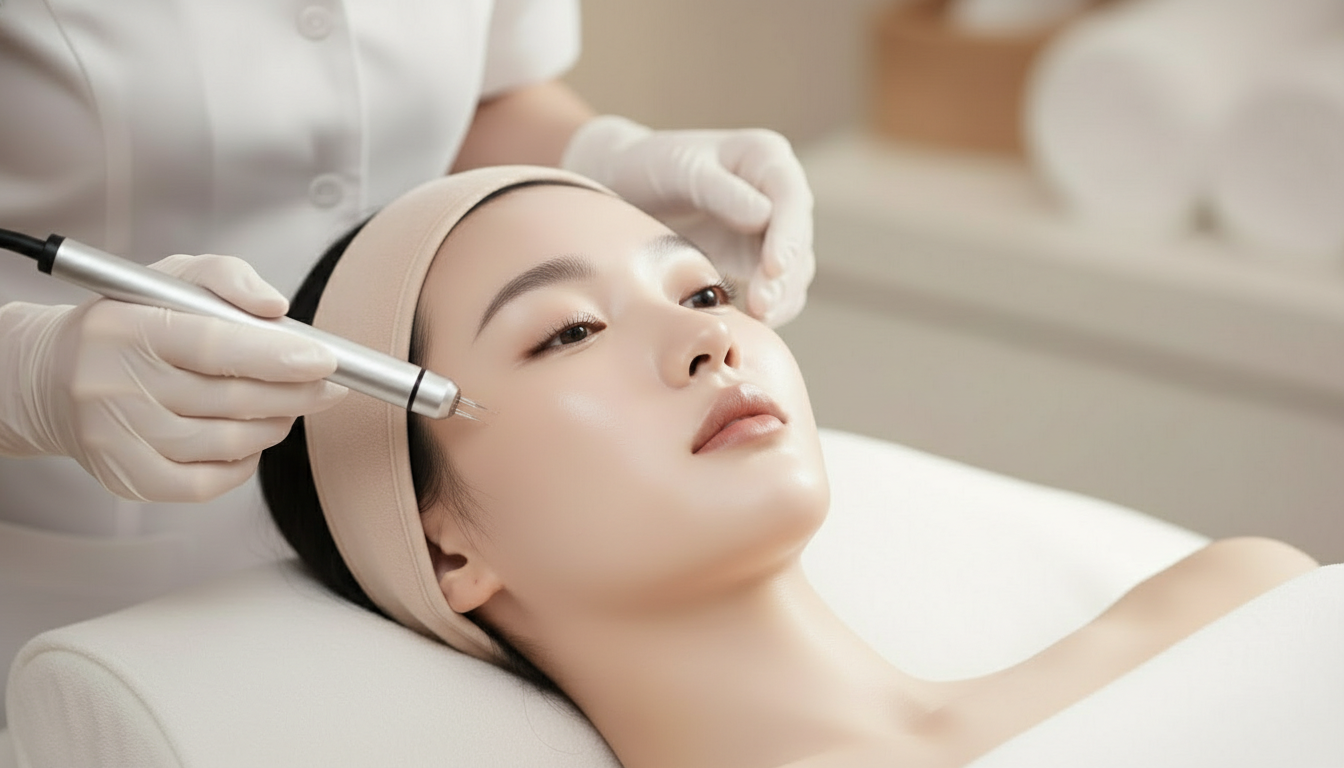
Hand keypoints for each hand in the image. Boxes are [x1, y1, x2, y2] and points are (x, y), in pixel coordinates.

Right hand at [9, 254, 345, 501]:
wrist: (53, 378)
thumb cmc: (128, 323)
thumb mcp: (171, 279)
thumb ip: (227, 278)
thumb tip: (276, 308)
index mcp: (127, 328)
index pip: (215, 345)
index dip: (278, 355)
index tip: (326, 360)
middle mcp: (115, 385)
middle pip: (231, 399)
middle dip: (297, 394)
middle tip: (329, 386)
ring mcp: (117, 438)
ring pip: (227, 443)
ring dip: (275, 426)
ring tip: (288, 407)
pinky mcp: (125, 478)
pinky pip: (206, 483)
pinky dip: (244, 464)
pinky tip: (252, 441)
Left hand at [562, 115, 815, 326]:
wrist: (623, 187)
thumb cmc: (651, 166)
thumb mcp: (678, 169)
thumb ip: (720, 191)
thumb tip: (764, 216)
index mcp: (765, 158)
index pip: (791, 199)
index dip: (787, 236)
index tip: (774, 268)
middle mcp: (777, 195)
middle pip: (797, 242)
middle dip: (783, 277)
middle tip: (761, 306)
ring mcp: (770, 231)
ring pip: (792, 273)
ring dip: (779, 298)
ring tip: (756, 319)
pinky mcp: (755, 263)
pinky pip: (774, 292)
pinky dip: (767, 309)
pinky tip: (748, 324)